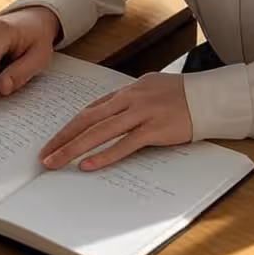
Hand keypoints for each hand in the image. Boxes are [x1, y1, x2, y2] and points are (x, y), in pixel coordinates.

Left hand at [39, 72, 191, 170]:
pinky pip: (125, 144)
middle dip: (63, 138)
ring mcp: (142, 113)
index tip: (54, 141)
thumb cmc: (180, 94)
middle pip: (89, 120)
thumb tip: (107, 114)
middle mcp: (131, 99)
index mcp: (127, 90)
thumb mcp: (150, 89)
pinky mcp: (155, 129)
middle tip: (45, 155)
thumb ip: (129, 101)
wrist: (208, 96)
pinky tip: (88, 165)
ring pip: (100, 131)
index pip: (91, 110)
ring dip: (74, 148)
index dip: (69, 126)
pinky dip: (104, 155)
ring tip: (57, 162)